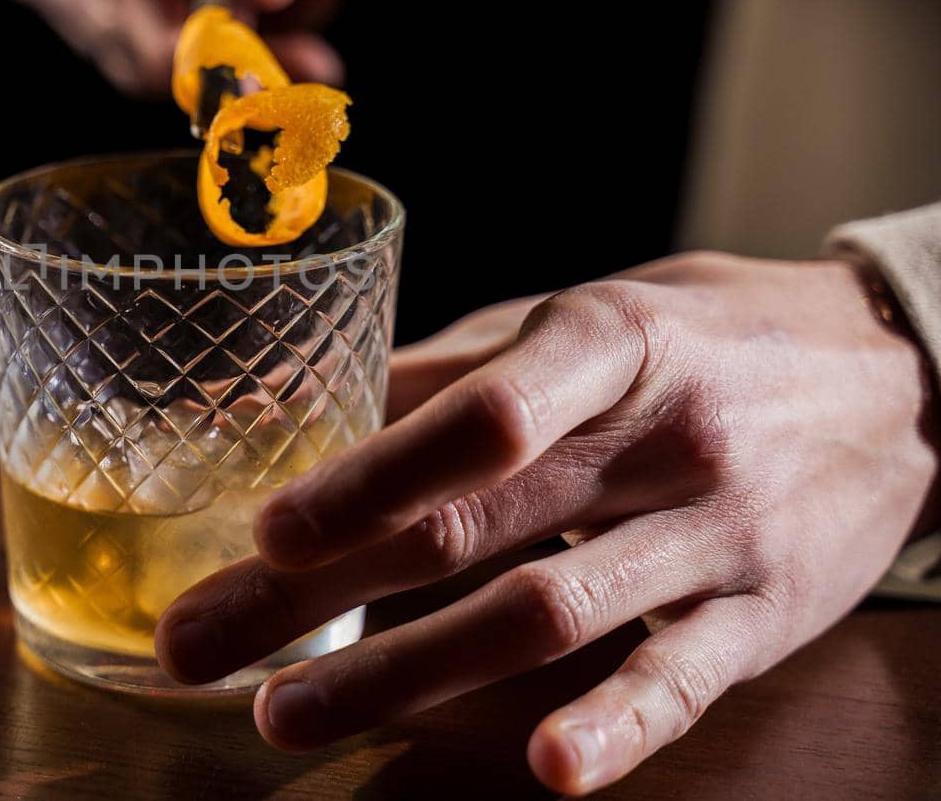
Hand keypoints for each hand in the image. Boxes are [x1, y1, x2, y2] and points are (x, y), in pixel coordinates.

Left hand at [156, 251, 939, 793]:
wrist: (901, 372)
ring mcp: (719, 531)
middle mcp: (661, 435)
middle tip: (200, 644)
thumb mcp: (589, 314)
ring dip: (404, 676)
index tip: (261, 534)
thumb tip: (308, 398)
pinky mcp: (768, 614)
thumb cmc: (704, 336)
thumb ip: (455, 364)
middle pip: (470, 529)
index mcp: (604, 340)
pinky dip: (615, 725)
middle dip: (318, 595)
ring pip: (545, 615)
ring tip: (287, 715)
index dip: (366, 478)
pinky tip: (546, 771)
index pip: (477, 416)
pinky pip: (682, 677)